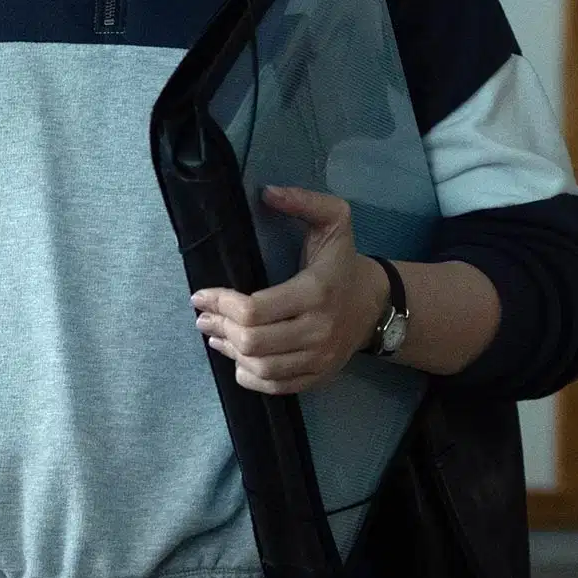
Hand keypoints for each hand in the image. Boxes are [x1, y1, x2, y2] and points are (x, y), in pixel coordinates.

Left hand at [191, 187, 392, 394]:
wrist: (375, 304)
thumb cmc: (343, 261)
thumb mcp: (334, 220)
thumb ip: (303, 201)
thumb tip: (267, 192)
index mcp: (316, 293)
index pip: (255, 310)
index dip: (222, 303)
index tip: (201, 295)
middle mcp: (318, 331)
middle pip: (253, 341)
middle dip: (219, 327)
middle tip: (203, 316)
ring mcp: (319, 359)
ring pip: (260, 366)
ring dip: (229, 351)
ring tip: (214, 334)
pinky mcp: (317, 376)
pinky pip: (274, 386)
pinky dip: (248, 376)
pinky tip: (236, 358)